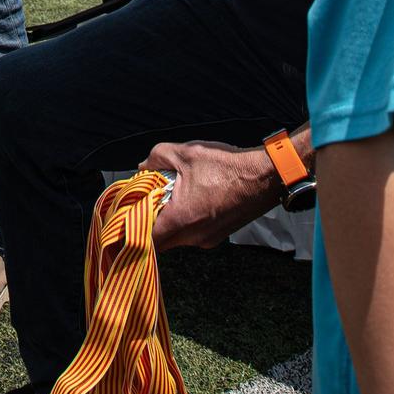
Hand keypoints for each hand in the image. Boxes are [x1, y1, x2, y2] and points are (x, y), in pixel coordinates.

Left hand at [141, 139, 280, 249]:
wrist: (266, 178)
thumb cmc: (227, 167)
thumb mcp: (185, 153)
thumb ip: (156, 158)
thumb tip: (143, 167)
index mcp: (181, 219)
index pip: (146, 238)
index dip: (132, 227)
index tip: (127, 214)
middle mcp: (193, 236)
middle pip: (160, 240)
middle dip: (150, 223)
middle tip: (147, 201)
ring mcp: (207, 239)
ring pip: (176, 237)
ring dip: (169, 221)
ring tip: (170, 196)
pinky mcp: (218, 236)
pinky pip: (192, 234)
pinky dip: (185, 221)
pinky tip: (190, 199)